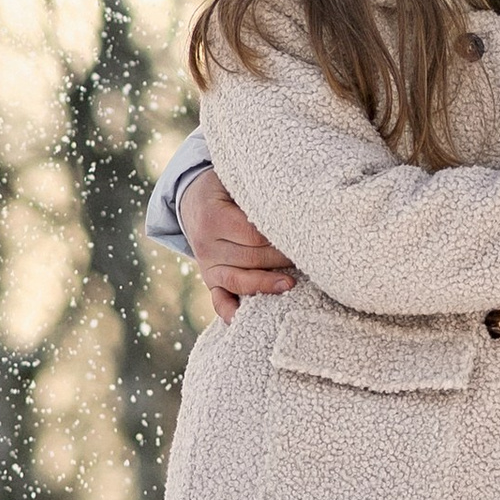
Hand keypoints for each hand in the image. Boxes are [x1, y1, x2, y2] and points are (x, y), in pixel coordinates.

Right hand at [179, 167, 296, 312]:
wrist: (192, 199)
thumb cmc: (222, 187)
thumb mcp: (231, 179)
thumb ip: (254, 191)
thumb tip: (290, 206)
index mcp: (213, 217)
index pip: (254, 235)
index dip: (279, 238)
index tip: (302, 236)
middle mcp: (206, 244)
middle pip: (251, 258)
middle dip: (281, 259)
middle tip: (308, 256)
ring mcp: (206, 265)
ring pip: (238, 281)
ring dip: (265, 285)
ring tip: (291, 285)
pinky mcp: (209, 278)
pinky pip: (218, 299)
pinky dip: (230, 311)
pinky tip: (245, 320)